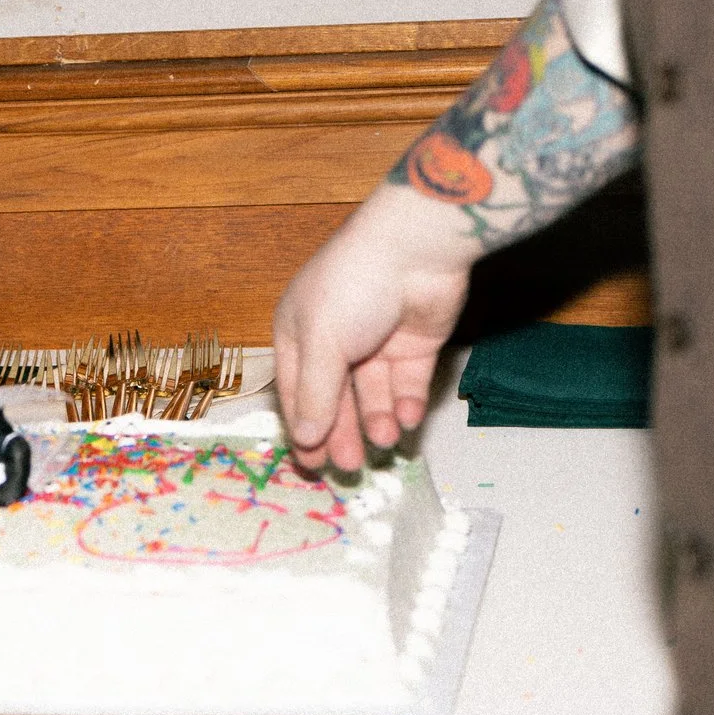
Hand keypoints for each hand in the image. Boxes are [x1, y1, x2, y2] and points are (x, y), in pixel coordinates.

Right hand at [272, 185, 477, 472]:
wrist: (415, 248)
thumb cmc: (352, 286)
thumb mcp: (322, 343)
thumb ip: (316, 395)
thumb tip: (306, 437)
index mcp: (299, 334)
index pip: (298, 392)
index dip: (305, 427)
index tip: (312, 463)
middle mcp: (335, 341)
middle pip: (337, 399)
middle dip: (343, 432)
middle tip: (350, 465)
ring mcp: (377, 343)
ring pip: (373, 395)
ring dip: (377, 419)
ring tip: (385, 437)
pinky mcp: (414, 346)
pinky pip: (406, 384)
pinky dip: (406, 403)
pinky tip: (407, 418)